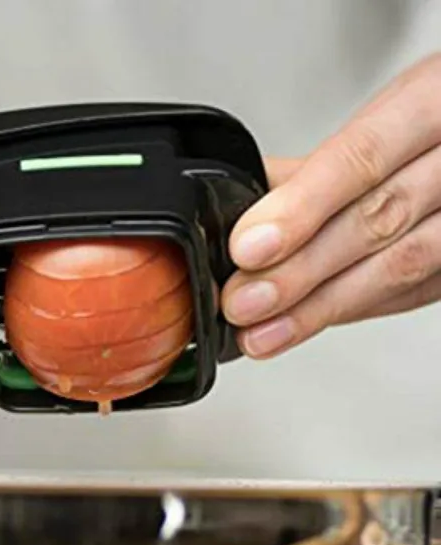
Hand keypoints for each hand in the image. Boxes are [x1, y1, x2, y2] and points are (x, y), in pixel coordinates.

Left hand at [222, 54, 440, 358]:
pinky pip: (414, 292)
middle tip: (243, 301)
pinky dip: (352, 309)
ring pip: (401, 266)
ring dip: (319, 307)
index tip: (248, 249)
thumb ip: (313, 165)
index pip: (361, 158)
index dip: (301, 208)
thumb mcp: (381, 115)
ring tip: (262, 332)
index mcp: (435, 100)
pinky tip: (306, 322)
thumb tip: (236, 206)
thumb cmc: (432, 119)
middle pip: (378, 220)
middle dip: (299, 270)